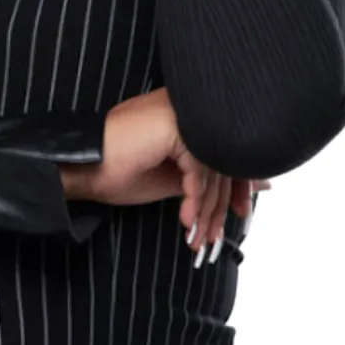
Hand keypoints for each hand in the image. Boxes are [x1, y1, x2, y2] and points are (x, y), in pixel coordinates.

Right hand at [63, 89, 269, 259]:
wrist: (82, 167)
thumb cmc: (119, 169)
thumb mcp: (173, 179)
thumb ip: (211, 179)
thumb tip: (262, 183)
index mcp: (188, 115)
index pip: (227, 150)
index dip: (237, 185)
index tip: (239, 213)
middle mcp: (188, 109)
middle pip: (223, 159)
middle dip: (223, 204)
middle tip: (215, 235)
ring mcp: (181, 115)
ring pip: (212, 168)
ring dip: (206, 209)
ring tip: (198, 236)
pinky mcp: (174, 128)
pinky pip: (197, 171)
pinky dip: (193, 201)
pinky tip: (185, 221)